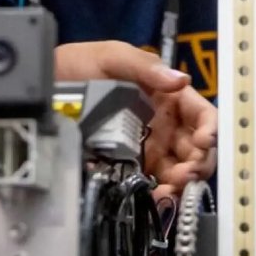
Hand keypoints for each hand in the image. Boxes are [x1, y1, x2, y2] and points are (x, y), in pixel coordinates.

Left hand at [53, 40, 217, 197]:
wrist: (46, 87)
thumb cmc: (82, 65)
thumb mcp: (113, 57)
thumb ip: (146, 67)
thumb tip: (180, 81)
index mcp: (168, 97)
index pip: (202, 114)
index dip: (209, 129)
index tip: (204, 141)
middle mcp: (165, 125)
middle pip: (197, 149)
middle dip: (199, 163)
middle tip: (187, 173)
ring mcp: (149, 148)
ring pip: (180, 170)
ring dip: (183, 184)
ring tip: (170, 190)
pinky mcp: (131, 167)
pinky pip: (154, 184)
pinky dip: (161, 195)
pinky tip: (157, 198)